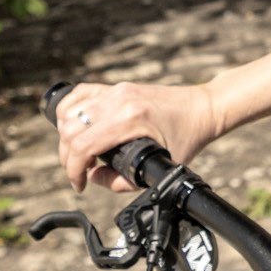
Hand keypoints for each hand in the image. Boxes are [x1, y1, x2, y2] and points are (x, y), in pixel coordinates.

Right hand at [55, 79, 225, 192]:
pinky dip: (69, 111)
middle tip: (80, 173)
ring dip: (66, 137)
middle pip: (70, 129)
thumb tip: (93, 178)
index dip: (73, 171)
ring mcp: (116, 90)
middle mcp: (119, 99)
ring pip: (70, 111)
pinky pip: (80, 94)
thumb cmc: (187, 138)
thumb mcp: (159, 168)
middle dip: (68, 157)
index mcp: (130, 118)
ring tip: (79, 154)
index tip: (79, 184)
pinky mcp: (117, 86)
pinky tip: (73, 127)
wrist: (203, 108)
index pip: (83, 145)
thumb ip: (122, 181)